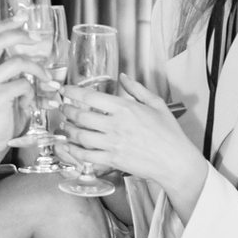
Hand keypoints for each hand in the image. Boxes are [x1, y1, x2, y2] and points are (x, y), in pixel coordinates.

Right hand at [0, 19, 43, 160]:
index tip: (23, 16)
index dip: (6, 23)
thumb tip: (36, 53)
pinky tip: (34, 103)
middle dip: (20, 35)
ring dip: (38, 70)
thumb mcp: (2, 85)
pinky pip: (23, 85)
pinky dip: (33, 93)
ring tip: (47, 80)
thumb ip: (11, 69)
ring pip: (17, 62)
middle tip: (37, 38)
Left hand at [60, 72, 205, 196]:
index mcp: (125, 108)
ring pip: (80, 136)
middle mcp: (115, 125)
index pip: (90, 97)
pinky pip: (86, 156)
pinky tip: (69, 147)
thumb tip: (123, 76)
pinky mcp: (112, 160)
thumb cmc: (169, 133)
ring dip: (68, 130)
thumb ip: (137, 89)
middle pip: (81, 116)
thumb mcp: (156, 104)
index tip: (65, 90)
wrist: (175, 161)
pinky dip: (74, 151)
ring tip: (65, 125)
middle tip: (63, 108)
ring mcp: (112, 144)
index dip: (73, 92)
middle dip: (67, 111)